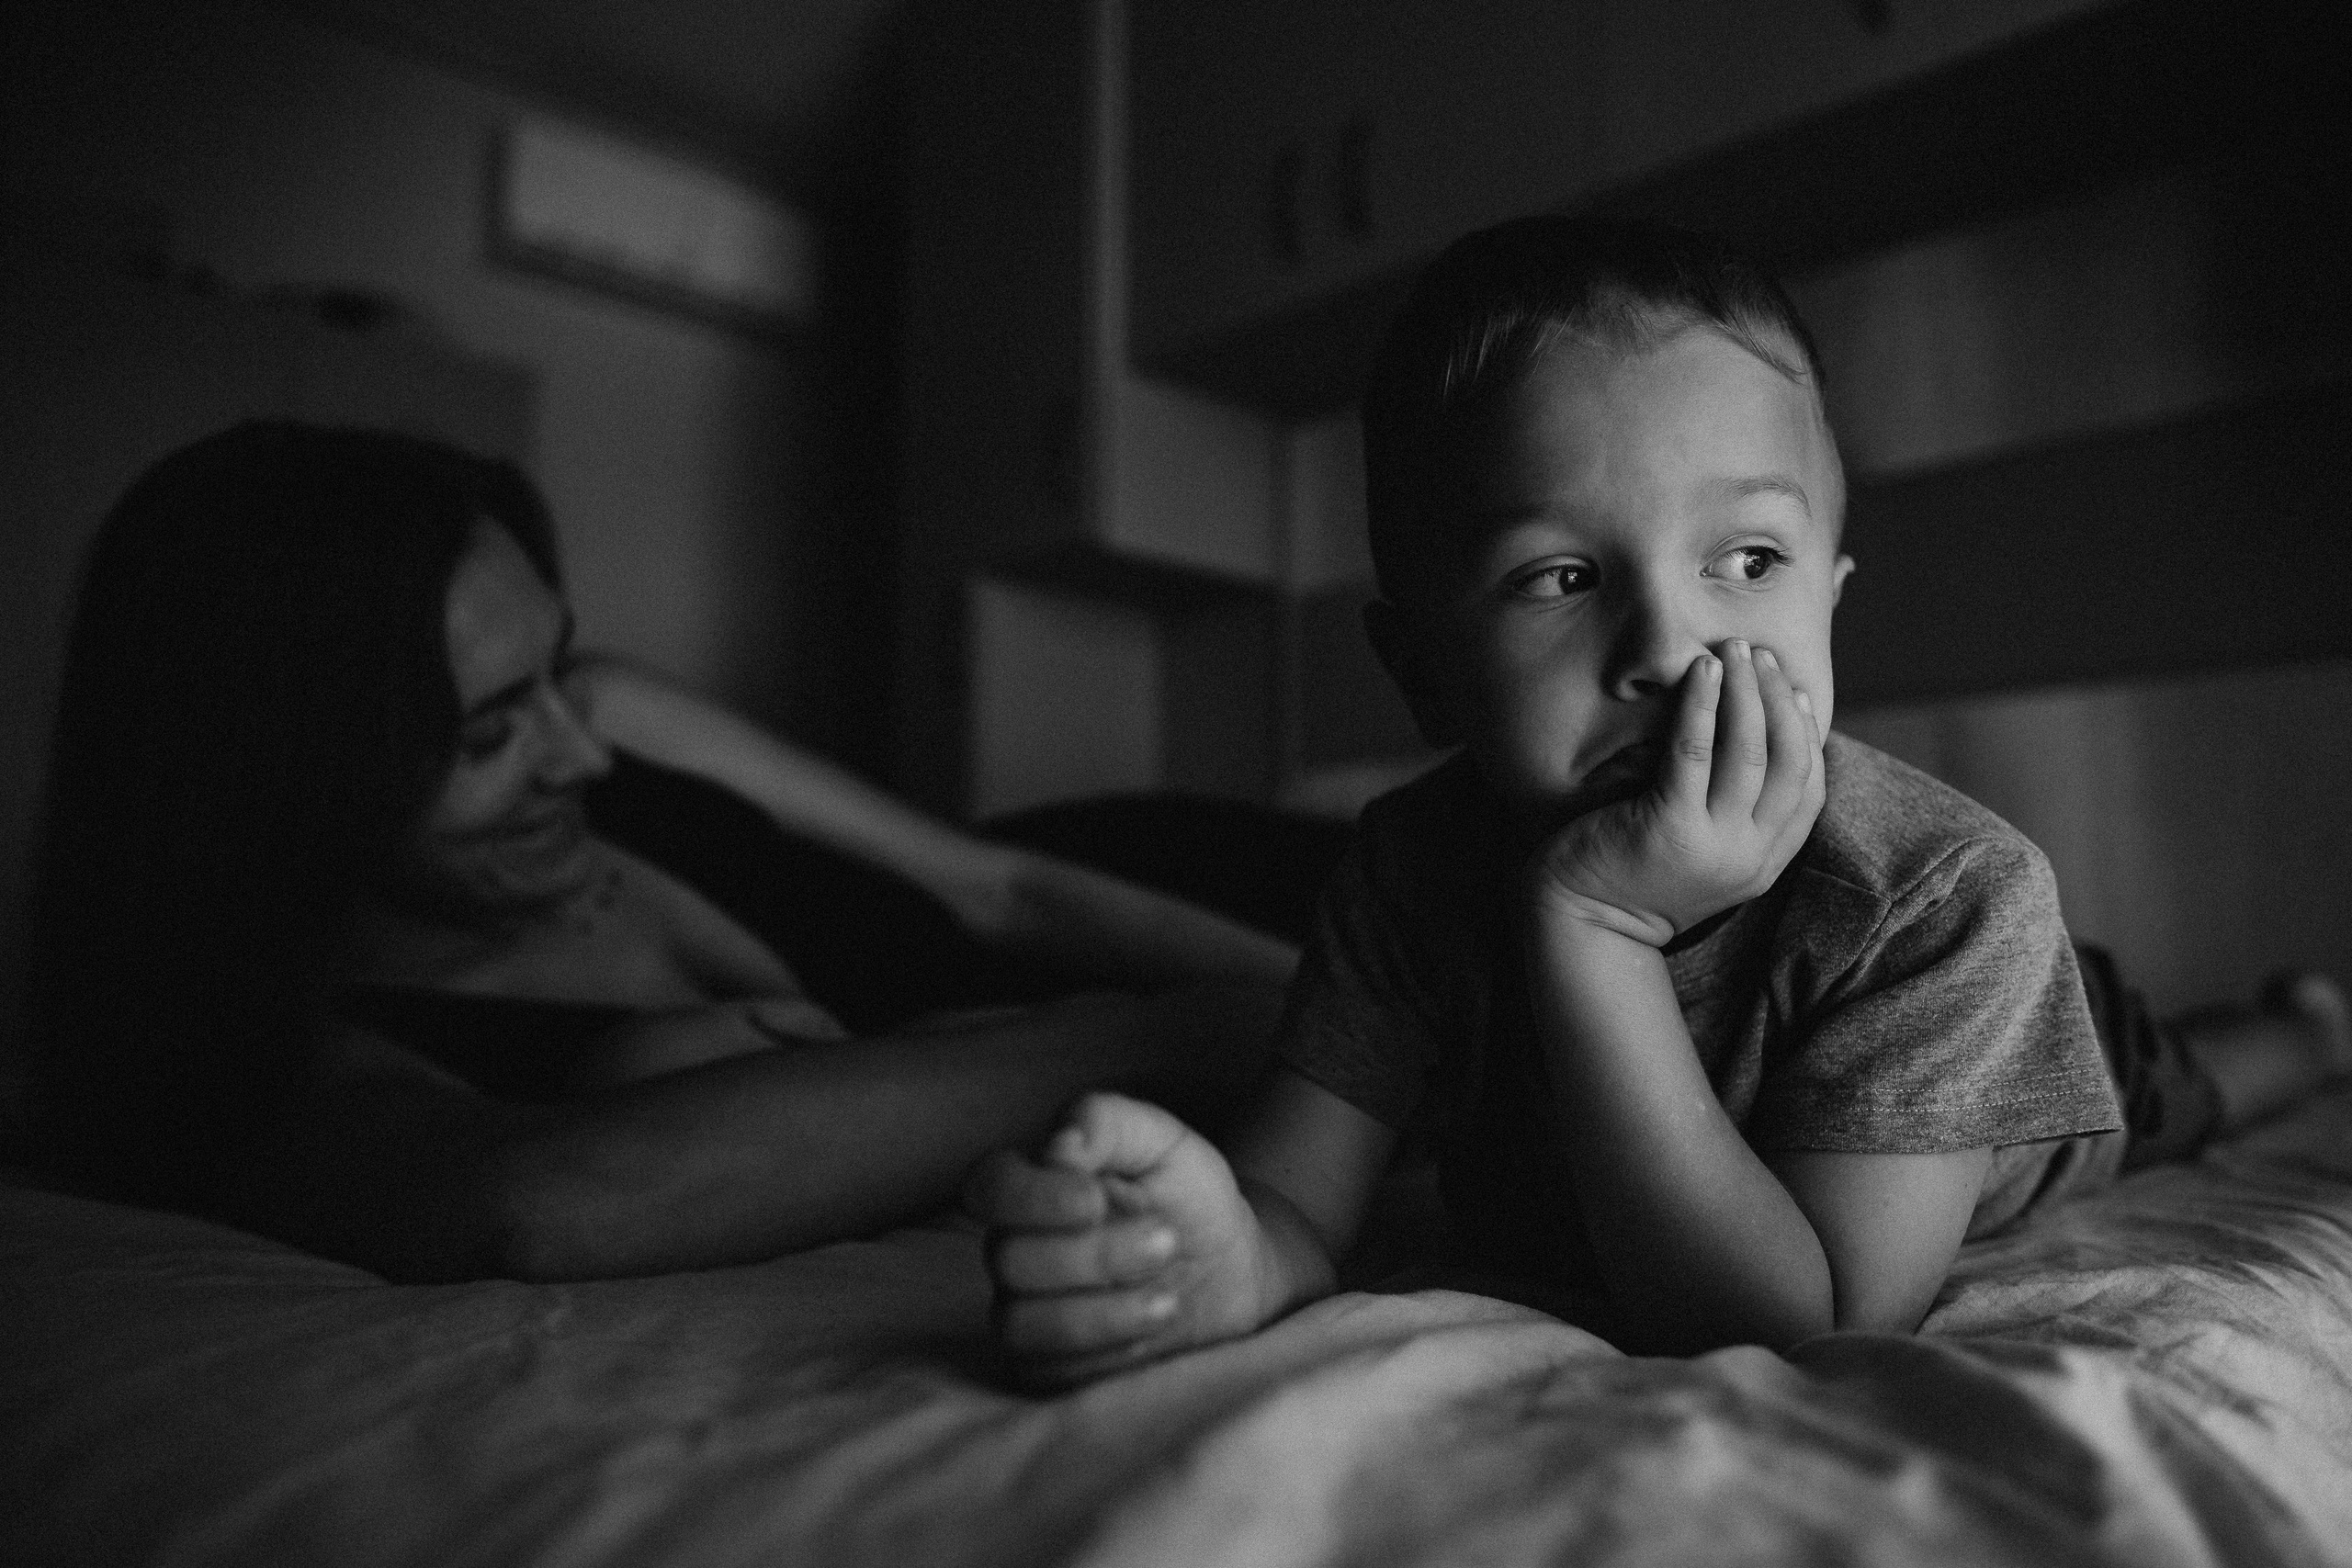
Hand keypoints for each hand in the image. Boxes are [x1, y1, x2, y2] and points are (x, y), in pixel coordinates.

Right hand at [963, 1092, 1270, 1387]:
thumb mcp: (1166, 1143)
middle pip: (1008, 1260)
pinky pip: (1051, 1372)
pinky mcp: (1049, 1366)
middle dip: (1094, 1255)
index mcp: (1035, 1184)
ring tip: (1169, 1299)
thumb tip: (1057, 1144)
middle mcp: (1018, 1248)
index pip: (988, 1187)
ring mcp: (1027, 1311)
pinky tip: (1154, 1332)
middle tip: (1166, 1239)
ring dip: (1102, 1312)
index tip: (1096, 1199)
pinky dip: (1110, 1351)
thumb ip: (1109, 1122)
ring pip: (1021, 1323)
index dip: (1031, 1198)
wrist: (1234, 1272)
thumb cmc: (1192, 1199)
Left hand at [1533, 639, 1824, 945]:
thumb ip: (1736, 814)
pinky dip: (1702, 705)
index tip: (1797, 691)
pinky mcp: (1669, 829)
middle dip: (1780, 700)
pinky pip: (1695, 753)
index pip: (1811, 789)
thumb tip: (1757, 741)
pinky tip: (1700, 671)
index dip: (1808, 734)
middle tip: (1761, 655)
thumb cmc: (1635, 872)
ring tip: (1734, 650)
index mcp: (1764, 862)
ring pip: (1750, 753)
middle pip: (1789, 763)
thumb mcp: (1704, 851)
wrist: (1582, 922)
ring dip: (1747, 692)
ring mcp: (1713, 845)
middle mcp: (1749, 857)